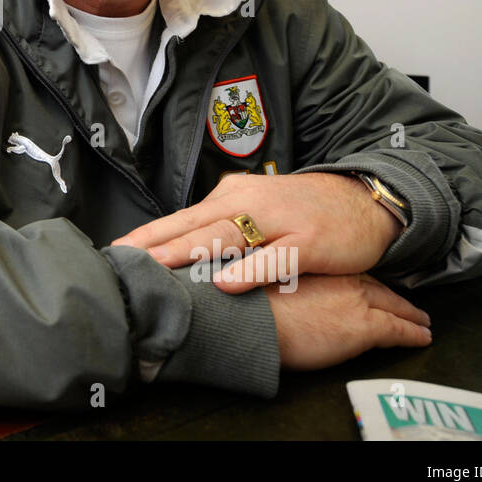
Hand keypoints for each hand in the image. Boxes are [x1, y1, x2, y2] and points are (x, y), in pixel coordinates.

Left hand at [111, 172, 402, 292]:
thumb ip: (221, 227)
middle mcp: (249, 204)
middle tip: (122, 260)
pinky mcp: (309, 241)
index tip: (116, 251)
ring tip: (157, 266)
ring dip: (189, 251)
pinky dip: (249, 270)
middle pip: (194, 224)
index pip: (182, 217)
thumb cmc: (303, 211)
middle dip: (156, 242)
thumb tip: (178, 249)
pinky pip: (275, 258)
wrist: (365, 200)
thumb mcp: (257, 212)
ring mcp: (279, 221)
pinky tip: (225, 283)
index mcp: (232, 197)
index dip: (149, 234)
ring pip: (227, 236)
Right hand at [265, 273, 430, 369]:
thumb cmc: (249, 304)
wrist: (252, 317)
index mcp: (321, 270)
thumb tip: (279, 293)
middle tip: (406, 305)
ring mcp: (357, 302)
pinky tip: (423, 337)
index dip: (364, 283)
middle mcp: (343, 280)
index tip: (370, 288)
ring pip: (392, 306)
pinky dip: (414, 334)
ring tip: (421, 321)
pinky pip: (399, 330)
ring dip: (408, 313)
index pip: (352, 276)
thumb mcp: (264, 283)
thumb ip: (283, 286)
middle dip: (391, 297)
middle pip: (375, 289)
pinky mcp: (366, 326)